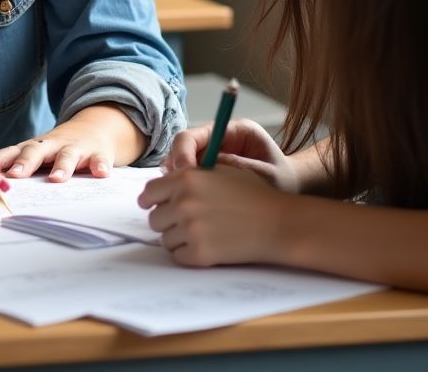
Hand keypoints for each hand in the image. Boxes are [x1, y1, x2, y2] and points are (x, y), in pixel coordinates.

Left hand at [0, 105, 142, 181]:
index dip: (0, 161)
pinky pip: (100, 159)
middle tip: (15, 175)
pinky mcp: (98, 153)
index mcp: (33, 148)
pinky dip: (100, 165)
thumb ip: (15, 166)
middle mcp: (52, 146)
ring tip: (56, 178)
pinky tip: (101, 173)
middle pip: (35, 151)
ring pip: (67, 155)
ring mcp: (75, 148)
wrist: (94, 128)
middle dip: (25, 162)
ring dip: (61, 166)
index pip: (12, 152)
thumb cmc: (56, 149)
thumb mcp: (35, 154)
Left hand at [138, 163, 289, 265]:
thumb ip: (189, 174)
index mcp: (186, 178)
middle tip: (186, 223)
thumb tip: (164, 179)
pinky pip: (178, 256)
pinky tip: (207, 247)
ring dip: (178, 239)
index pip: (149, 191)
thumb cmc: (252, 195)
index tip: (151, 206)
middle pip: (154, 218)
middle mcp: (183, 202)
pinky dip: (188, 255)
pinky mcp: (200, 254)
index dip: (150, 200)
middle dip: (167, 221)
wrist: (278, 224)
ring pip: (165, 239)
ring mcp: (190, 229)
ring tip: (201, 235)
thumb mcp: (219, 172)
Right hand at [164, 118, 298, 192]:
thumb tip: (204, 168)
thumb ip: (236, 168)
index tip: (183, 175)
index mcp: (236, 130)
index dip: (183, 153)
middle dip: (176, 167)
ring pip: (183, 160)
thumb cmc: (284, 182)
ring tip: (182, 197)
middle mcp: (220, 136)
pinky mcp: (212, 167)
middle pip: (183, 146)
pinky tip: (189, 200)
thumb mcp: (265, 175)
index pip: (196, 135)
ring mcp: (214, 151)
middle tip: (176, 190)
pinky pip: (190, 174)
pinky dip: (185, 186)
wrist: (296, 190)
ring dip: (178, 178)